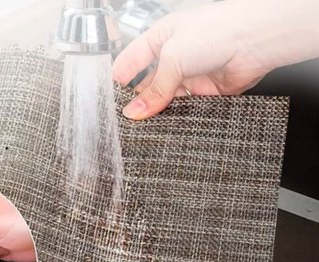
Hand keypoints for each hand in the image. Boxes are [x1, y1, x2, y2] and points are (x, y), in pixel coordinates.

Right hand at [113, 0, 318, 119]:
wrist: (257, 41)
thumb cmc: (218, 31)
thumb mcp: (173, 57)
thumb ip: (154, 89)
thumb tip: (134, 111)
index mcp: (159, 39)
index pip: (129, 62)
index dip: (117, 82)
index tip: (108, 104)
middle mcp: (172, 58)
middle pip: (145, 85)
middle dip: (136, 102)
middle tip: (126, 121)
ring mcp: (187, 76)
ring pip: (163, 100)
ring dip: (155, 112)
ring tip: (143, 127)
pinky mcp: (202, 94)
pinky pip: (182, 110)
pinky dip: (173, 119)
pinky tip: (165, 126)